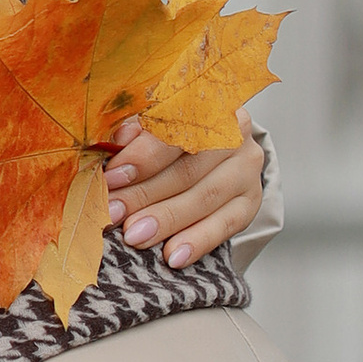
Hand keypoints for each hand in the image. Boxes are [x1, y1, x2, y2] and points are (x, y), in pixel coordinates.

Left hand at [104, 120, 265, 268]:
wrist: (209, 155)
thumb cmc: (169, 137)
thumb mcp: (152, 125)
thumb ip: (136, 131)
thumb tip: (115, 141)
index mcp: (208, 104)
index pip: (177, 128)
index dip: (143, 154)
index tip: (111, 176)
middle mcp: (235, 133)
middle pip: (188, 167)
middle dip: (145, 193)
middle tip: (114, 213)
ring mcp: (247, 169)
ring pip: (205, 196)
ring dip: (167, 219)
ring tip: (135, 236)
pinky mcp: (251, 201)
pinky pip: (226, 225)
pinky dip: (198, 241)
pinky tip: (174, 256)